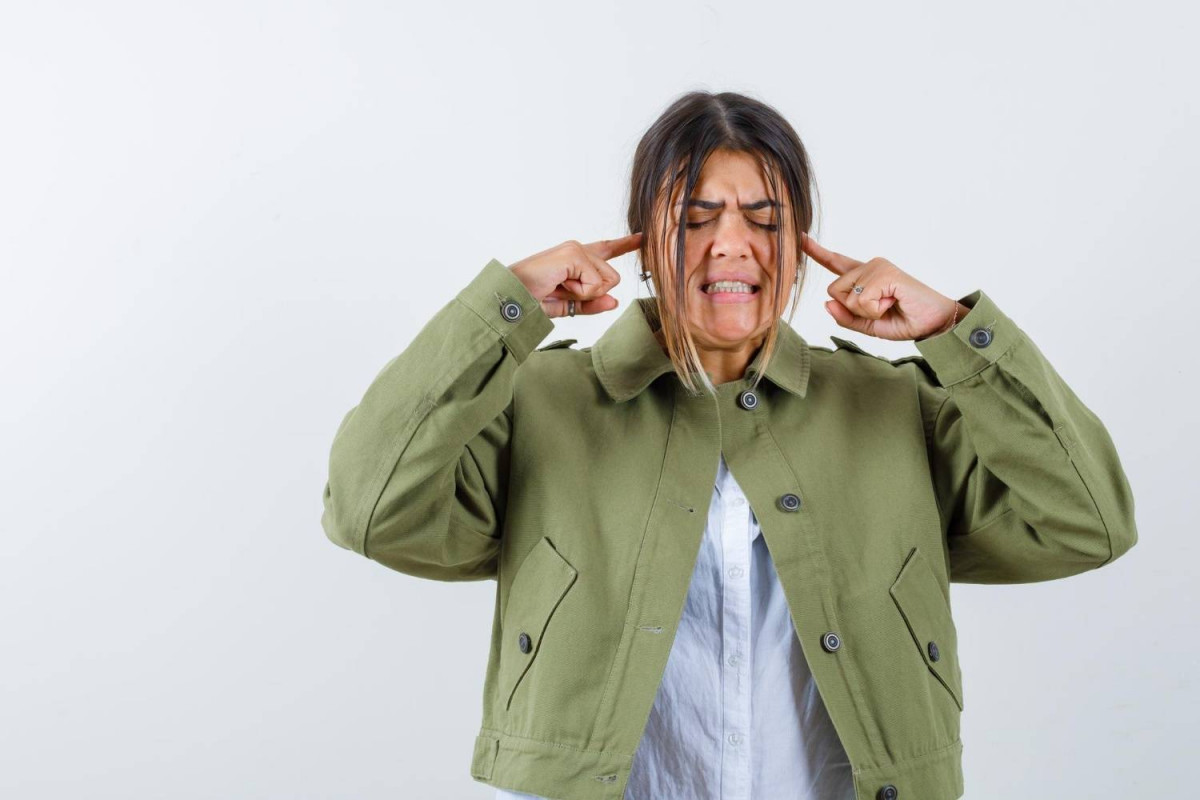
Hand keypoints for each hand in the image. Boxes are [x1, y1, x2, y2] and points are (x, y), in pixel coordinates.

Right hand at [509, 232, 642, 318]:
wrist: (511, 299)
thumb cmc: (532, 300)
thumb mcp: (567, 306)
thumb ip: (592, 304)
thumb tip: (615, 302)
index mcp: (576, 260)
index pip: (606, 250)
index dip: (625, 244)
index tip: (643, 236)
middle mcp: (578, 250)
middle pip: (612, 278)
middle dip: (592, 294)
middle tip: (563, 291)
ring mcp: (576, 249)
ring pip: (607, 281)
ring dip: (584, 293)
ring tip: (559, 288)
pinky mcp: (574, 254)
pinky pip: (595, 283)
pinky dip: (578, 292)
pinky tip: (559, 285)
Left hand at [801, 233, 968, 340]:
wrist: (933, 323)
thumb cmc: (904, 320)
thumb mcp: (868, 325)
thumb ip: (845, 316)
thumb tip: (826, 303)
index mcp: (864, 277)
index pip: (836, 262)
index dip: (817, 252)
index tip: (801, 237)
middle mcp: (869, 266)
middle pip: (833, 290)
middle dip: (852, 309)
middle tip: (882, 307)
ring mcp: (877, 266)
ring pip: (846, 296)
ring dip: (866, 311)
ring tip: (890, 304)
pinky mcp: (885, 272)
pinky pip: (861, 300)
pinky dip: (875, 310)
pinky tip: (893, 301)